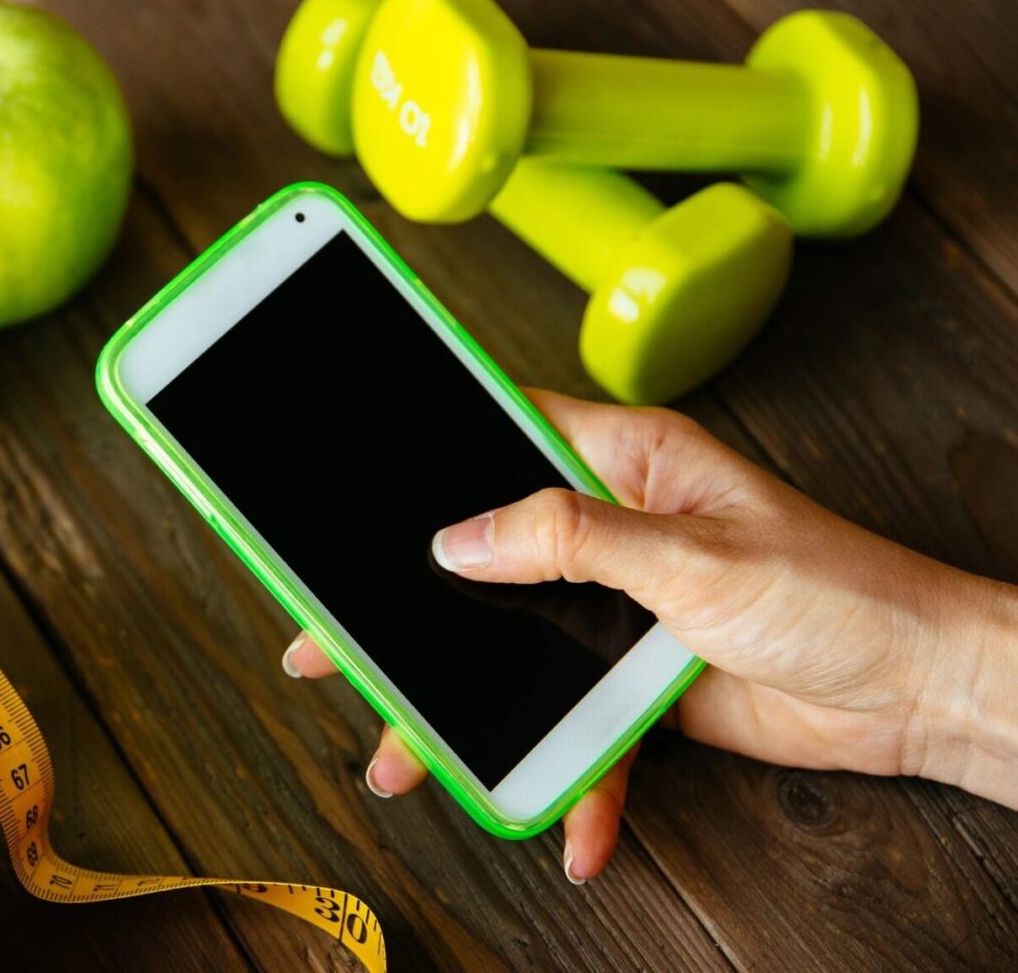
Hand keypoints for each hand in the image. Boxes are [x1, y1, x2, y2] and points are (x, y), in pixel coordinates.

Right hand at [283, 390, 1017, 882]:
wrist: (918, 691)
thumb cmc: (837, 591)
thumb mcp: (689, 555)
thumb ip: (569, 540)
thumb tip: (460, 541)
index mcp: (625, 462)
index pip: (502, 433)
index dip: (425, 456)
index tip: (353, 494)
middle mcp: (613, 527)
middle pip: (487, 559)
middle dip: (415, 609)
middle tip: (334, 645)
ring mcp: (622, 604)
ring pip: (517, 650)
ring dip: (472, 707)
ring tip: (410, 753)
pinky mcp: (639, 676)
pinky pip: (578, 720)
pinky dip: (571, 773)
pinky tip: (563, 818)